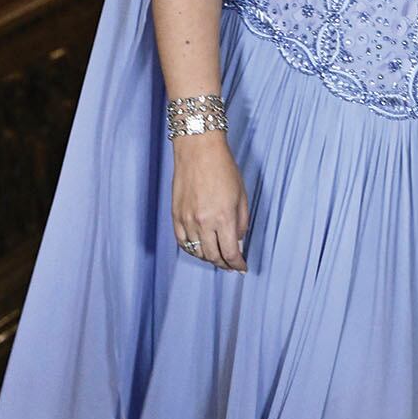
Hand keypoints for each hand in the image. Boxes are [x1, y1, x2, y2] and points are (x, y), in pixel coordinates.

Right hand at [171, 132, 248, 270]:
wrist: (198, 150)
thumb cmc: (223, 168)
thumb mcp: (242, 195)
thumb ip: (241, 221)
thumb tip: (238, 240)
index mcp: (224, 218)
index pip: (230, 253)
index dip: (237, 264)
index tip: (242, 268)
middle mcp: (204, 222)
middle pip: (213, 256)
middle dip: (224, 264)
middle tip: (230, 266)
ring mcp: (187, 220)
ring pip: (197, 252)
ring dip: (208, 258)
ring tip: (217, 257)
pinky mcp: (176, 215)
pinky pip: (182, 242)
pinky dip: (191, 250)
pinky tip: (199, 250)